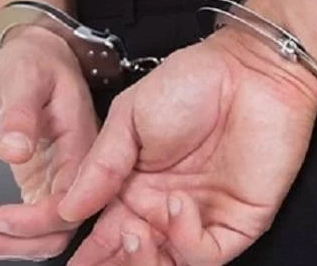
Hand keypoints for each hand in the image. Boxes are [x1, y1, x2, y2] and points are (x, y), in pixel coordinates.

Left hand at [0, 26, 99, 260]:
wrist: (39, 59)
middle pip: (60, 229)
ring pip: (45, 234)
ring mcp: (61, 179)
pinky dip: (1, 233)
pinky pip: (30, 223)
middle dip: (15, 242)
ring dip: (5, 244)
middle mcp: (78, 170)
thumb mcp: (25, 78)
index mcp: (84, 146)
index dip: (36, 221)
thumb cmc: (38, 64)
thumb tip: (13, 151)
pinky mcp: (44, 183)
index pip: (72, 202)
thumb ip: (21, 114)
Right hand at [57, 27, 316, 264]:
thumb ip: (100, 166)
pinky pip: (206, 255)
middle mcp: (167, 208)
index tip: (69, 261)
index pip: (107, 233)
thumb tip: (68, 208)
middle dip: (112, 263)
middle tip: (94, 257)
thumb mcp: (130, 117)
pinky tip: (178, 205)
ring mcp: (202, 217)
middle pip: (135, 257)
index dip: (88, 252)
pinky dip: (186, 241)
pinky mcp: (238, 222)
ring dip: (143, 261)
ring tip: (134, 232)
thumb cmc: (192, 82)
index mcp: (137, 186)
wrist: (248, 70)